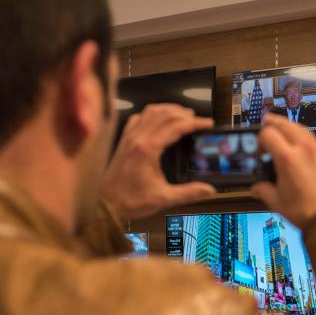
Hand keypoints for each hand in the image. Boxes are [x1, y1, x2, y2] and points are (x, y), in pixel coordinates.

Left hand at [101, 104, 215, 219]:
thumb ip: (188, 193)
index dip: (195, 122)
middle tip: (198, 120)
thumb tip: (209, 190)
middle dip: (184, 113)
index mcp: (148, 149)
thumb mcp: (163, 199)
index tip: (207, 123)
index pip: (176, 126)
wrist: (106, 204)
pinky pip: (138, 118)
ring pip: (150, 112)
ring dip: (168, 110)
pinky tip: (157, 121)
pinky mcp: (124, 141)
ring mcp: (129, 137)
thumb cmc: (130, 201)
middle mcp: (138, 138)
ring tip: (182, 115)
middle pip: (165, 114)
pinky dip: (151, 114)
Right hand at [250, 115, 315, 229]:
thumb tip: (258, 188)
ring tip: (281, 128)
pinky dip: (301, 134)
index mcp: (287, 158)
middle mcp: (303, 149)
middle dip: (272, 122)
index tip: (258, 150)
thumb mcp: (277, 202)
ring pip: (300, 127)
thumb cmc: (307, 210)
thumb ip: (264, 191)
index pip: (268, 134)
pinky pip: (311, 138)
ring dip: (288, 125)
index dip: (259, 139)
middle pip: (285, 124)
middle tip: (265, 123)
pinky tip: (298, 143)